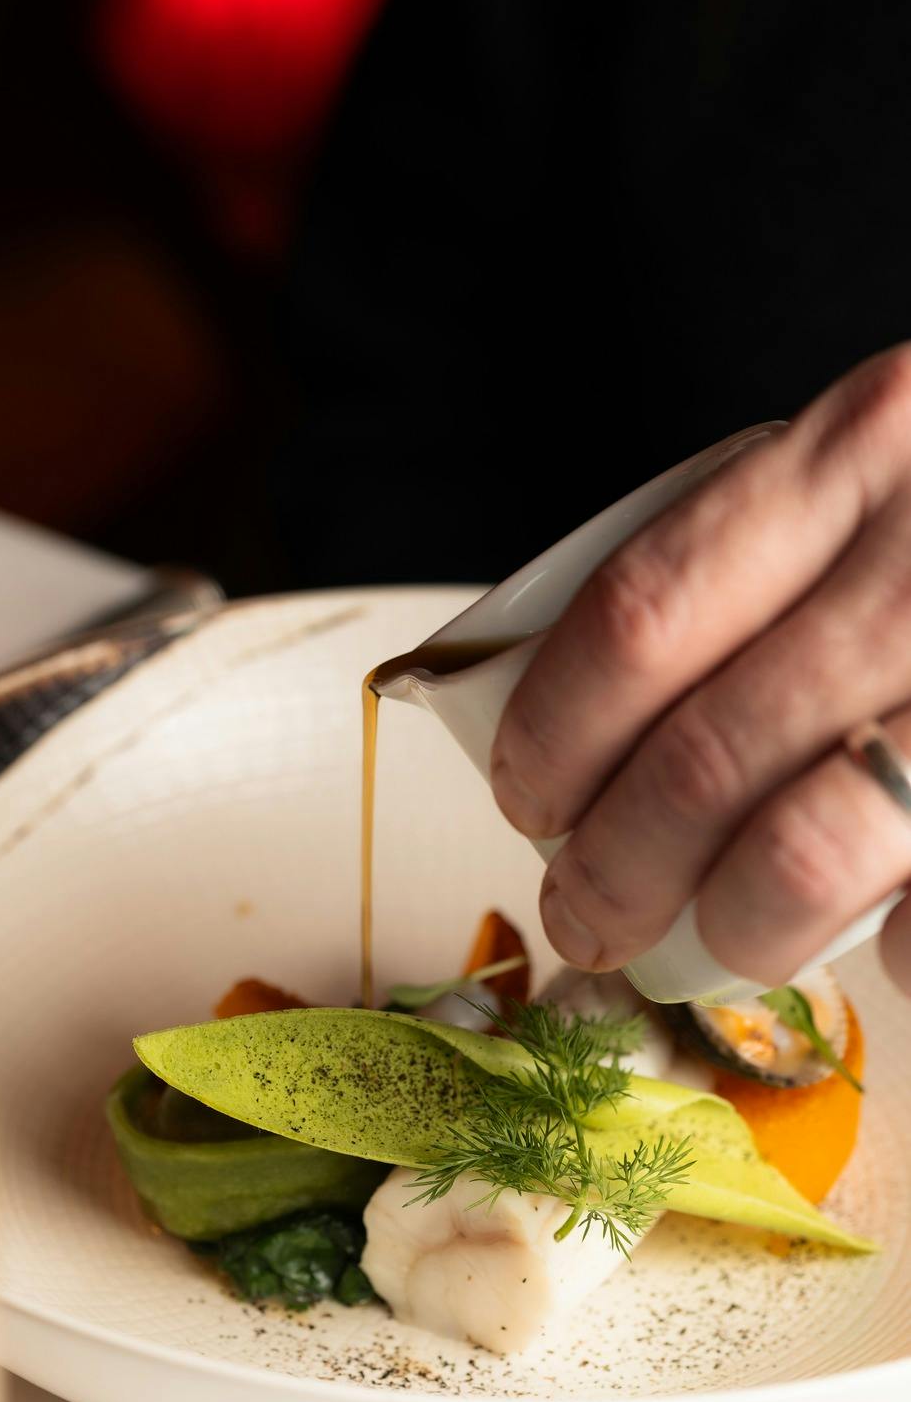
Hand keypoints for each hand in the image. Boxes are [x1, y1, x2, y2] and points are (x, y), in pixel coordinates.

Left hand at [490, 346, 910, 993]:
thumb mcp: (894, 453)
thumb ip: (781, 546)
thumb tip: (620, 734)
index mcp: (868, 444)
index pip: (642, 613)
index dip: (552, 732)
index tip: (527, 794)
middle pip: (702, 754)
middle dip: (610, 867)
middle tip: (582, 910)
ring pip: (807, 853)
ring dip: (724, 929)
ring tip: (698, 945)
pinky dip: (899, 956)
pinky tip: (884, 949)